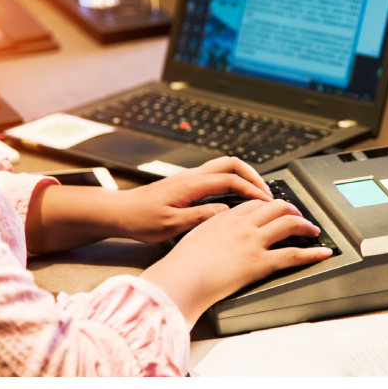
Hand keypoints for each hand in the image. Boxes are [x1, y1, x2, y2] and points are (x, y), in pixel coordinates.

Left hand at [116, 156, 273, 242]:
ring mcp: (190, 177)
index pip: (230, 180)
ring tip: (255, 193)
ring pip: (225, 166)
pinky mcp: (187, 182)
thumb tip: (226, 212)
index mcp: (191, 185)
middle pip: (232, 163)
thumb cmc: (141, 219)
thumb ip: (200, 217)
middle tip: (266, 193)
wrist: (120, 212)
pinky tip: (236, 196)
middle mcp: (192, 176)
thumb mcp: (171, 225)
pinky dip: (232, 180)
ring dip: (243, 176)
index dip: (251, 190)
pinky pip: (216, 174)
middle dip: (253, 175)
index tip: (265, 202)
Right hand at [140, 199, 332, 329]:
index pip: (254, 203)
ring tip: (313, 230)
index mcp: (225, 218)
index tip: (274, 209)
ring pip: (288, 223)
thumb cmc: (181, 265)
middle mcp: (242, 225)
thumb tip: (212, 234)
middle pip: (275, 206)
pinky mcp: (260, 262)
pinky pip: (293, 254)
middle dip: (292, 209)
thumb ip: (207, 230)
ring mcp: (253, 241)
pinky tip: (322, 253)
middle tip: (299, 216)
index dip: (269, 205)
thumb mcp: (192, 237)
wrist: (180, 279)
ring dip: (305, 225)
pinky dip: (312, 253)